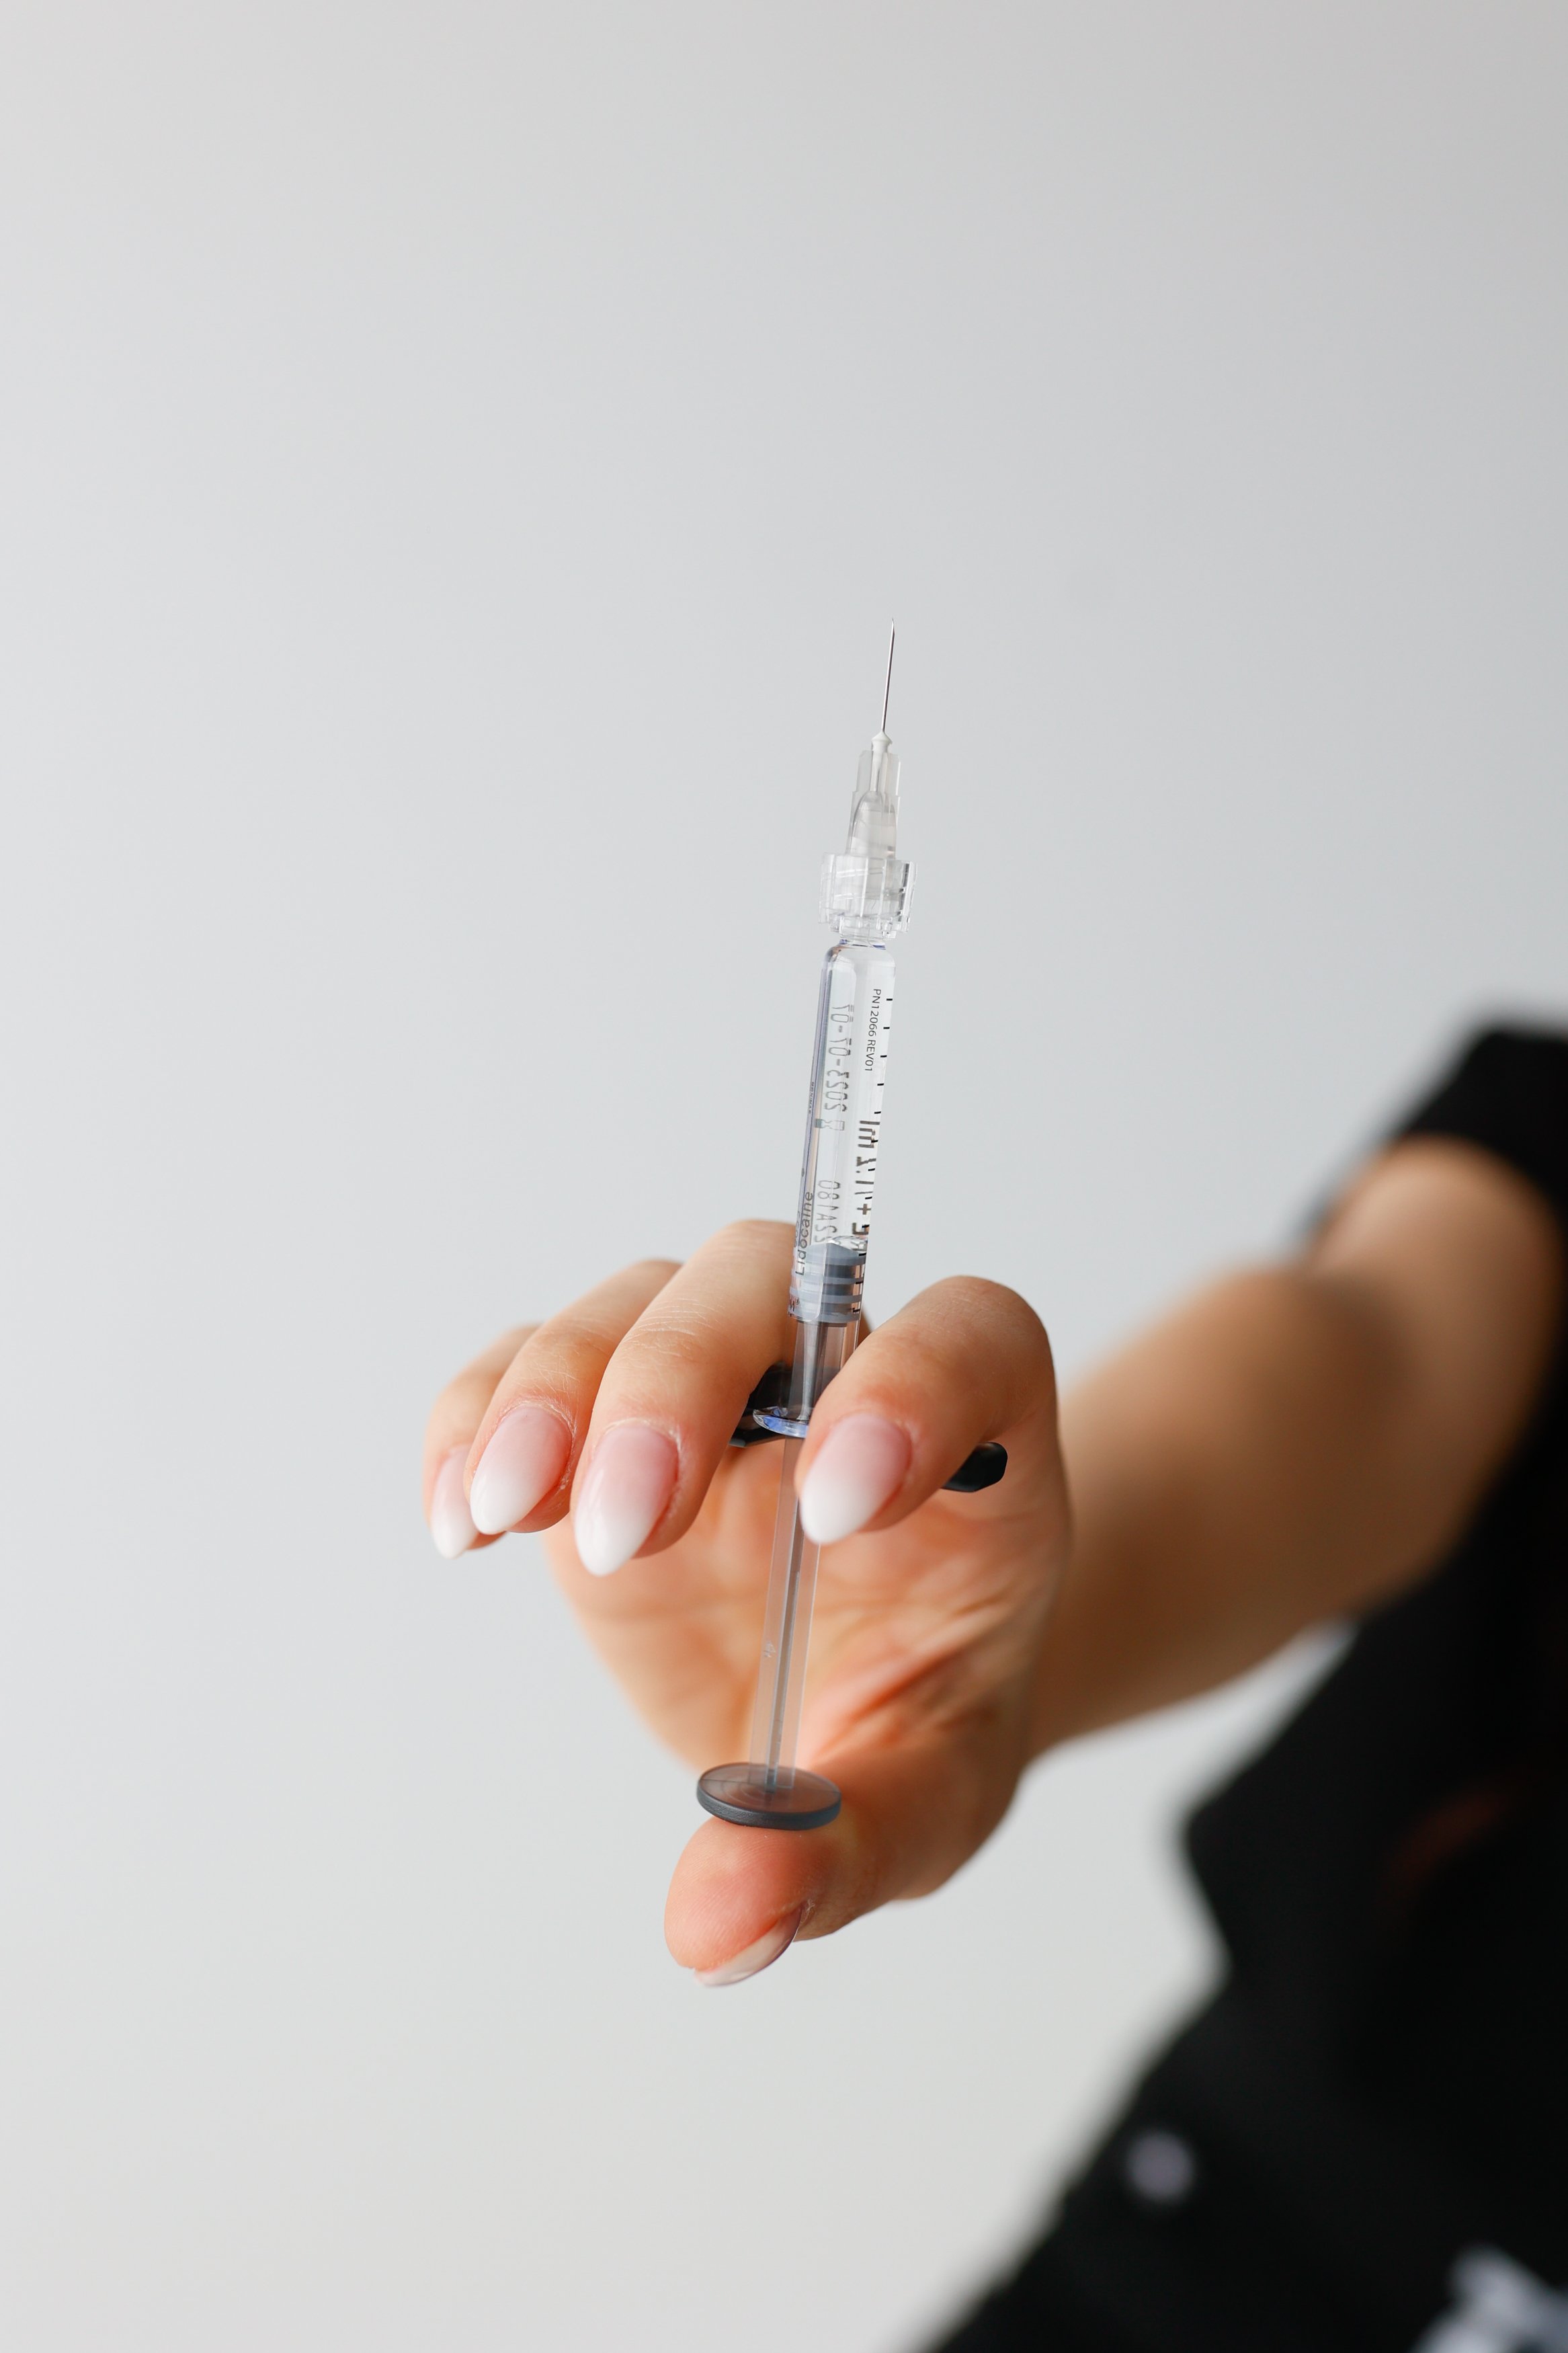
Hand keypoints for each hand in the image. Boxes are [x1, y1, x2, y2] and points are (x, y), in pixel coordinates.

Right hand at [423, 1221, 1066, 1983]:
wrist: (860, 1692)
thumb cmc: (916, 1718)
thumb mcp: (922, 1801)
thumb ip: (842, 1850)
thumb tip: (717, 1923)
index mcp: (977, 1444)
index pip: (970, 1338)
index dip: (915, 1385)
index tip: (837, 1511)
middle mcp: (840, 1380)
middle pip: (769, 1281)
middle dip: (685, 1379)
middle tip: (633, 1527)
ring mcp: (716, 1390)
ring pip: (640, 1299)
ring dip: (562, 1388)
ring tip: (513, 1513)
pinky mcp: (604, 1423)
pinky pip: (528, 1361)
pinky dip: (477, 1414)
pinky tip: (460, 1522)